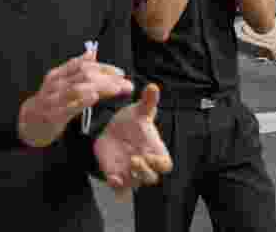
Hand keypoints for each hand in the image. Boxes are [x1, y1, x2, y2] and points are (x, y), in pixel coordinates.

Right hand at [18, 47, 133, 147]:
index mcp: (58, 74)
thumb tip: (92, 52)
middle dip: (107, 77)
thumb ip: (76, 69)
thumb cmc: (49, 100)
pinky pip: (69, 105)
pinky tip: (94, 96)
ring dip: (100, 87)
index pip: (82, 65)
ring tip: (117, 89)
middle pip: (83, 75)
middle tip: (125, 82)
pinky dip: (82, 99)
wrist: (29, 122)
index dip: (103, 67)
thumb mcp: (61, 82)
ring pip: (78, 88)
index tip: (120, 72)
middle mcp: (55, 83)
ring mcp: (53, 98)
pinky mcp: (53, 114)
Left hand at [94, 83, 172, 200]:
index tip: (152, 156)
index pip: (165, 163)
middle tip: (135, 159)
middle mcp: (144, 163)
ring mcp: (131, 172)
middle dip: (145, 171)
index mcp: (154, 150)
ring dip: (131, 180)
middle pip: (151, 177)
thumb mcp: (138, 111)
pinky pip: (120, 189)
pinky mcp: (116, 175)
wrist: (111, 131)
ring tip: (124, 169)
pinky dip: (117, 187)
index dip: (161, 163)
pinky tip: (113, 178)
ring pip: (136, 184)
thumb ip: (148, 101)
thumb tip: (153, 87)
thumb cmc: (131, 123)